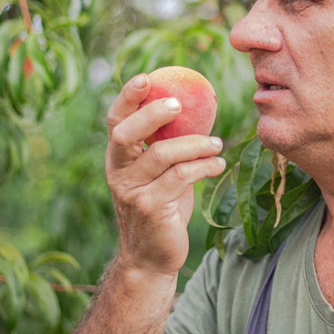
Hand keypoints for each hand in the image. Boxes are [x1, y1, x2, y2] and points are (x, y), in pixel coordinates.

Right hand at [105, 73, 225, 277]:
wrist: (152, 256)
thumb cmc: (162, 205)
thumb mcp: (162, 171)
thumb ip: (172, 143)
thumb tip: (206, 106)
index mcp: (118, 157)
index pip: (115, 120)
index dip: (128, 97)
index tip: (148, 78)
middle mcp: (118, 171)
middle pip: (125, 133)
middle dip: (152, 114)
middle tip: (179, 105)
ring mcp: (131, 191)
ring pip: (160, 155)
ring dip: (194, 144)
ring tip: (217, 143)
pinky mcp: (150, 208)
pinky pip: (179, 177)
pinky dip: (203, 166)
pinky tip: (218, 164)